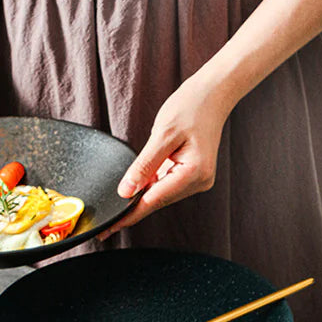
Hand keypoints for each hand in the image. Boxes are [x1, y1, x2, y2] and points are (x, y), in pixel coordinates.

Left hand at [99, 75, 231, 240]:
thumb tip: (126, 191)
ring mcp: (196, 180)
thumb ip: (143, 166)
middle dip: (132, 209)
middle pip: (157, 201)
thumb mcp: (163, 134)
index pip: (153, 201)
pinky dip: (149, 187)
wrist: (214, 93)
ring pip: (160, 195)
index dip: (129, 216)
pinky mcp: (191, 175)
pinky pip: (165, 185)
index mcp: (194, 173)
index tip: (110, 228)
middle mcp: (198, 181)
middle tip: (107, 224)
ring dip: (141, 197)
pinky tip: (137, 186)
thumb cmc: (192, 106)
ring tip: (119, 203)